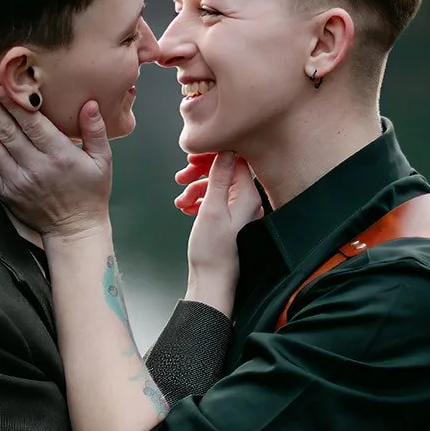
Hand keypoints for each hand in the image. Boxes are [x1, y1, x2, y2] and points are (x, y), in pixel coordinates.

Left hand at [0, 87, 111, 239]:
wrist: (74, 230)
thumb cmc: (90, 193)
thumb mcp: (103, 160)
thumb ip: (96, 131)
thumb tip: (90, 103)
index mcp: (60, 156)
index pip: (32, 124)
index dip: (14, 103)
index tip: (0, 85)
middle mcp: (36, 167)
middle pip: (6, 131)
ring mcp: (17, 181)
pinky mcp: (5, 192)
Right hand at [184, 151, 262, 315]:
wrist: (211, 281)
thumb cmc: (213, 251)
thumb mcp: (212, 208)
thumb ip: (219, 177)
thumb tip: (226, 149)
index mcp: (248, 196)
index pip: (235, 159)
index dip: (213, 155)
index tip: (192, 158)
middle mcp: (248, 201)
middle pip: (224, 171)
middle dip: (200, 172)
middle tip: (181, 178)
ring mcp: (239, 211)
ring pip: (216, 186)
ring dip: (196, 188)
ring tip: (181, 200)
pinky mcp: (230, 220)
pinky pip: (215, 200)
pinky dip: (199, 200)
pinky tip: (187, 207)